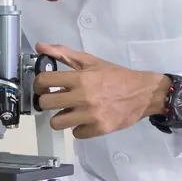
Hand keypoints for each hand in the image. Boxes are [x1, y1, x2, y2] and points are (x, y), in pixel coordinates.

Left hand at [34, 44, 169, 139]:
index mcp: (80, 78)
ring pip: (56, 123)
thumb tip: (40, 46)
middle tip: (56, 100)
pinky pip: (75, 133)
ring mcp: (90, 115)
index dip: (39, 84)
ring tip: (69, 112)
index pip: (44, 81)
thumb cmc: (115, 76)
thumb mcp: (91, 62)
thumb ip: (64, 54)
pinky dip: (79, 128)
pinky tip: (85, 120)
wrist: (142, 93)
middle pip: (45, 104)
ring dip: (60, 118)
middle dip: (47, 101)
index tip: (44, 87)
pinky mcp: (98, 129)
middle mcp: (83, 97)